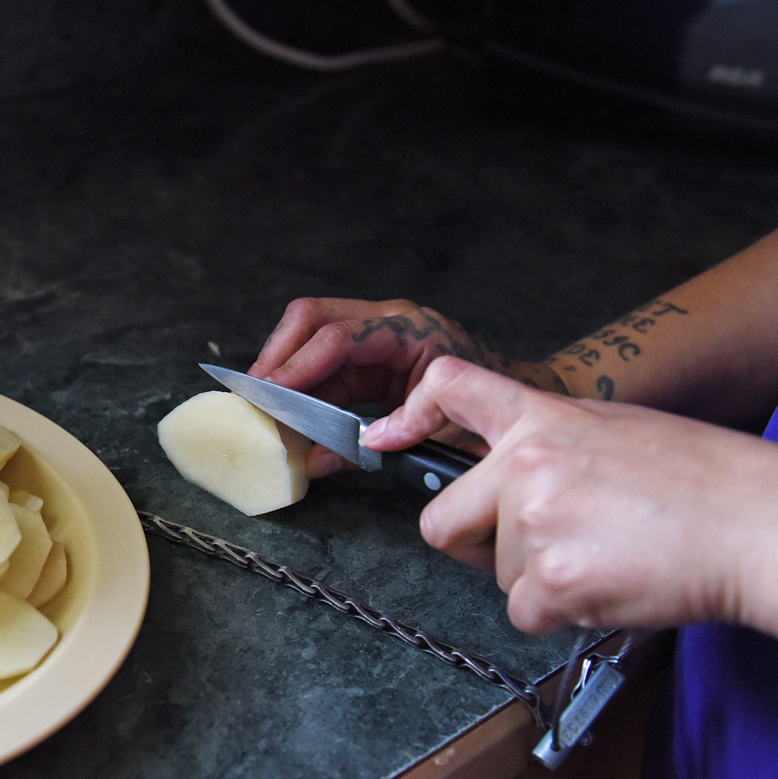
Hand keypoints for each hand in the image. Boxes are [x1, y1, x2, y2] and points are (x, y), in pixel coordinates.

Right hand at [248, 298, 554, 476]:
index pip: (337, 337)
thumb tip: (315, 460)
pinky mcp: (373, 356)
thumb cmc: (493, 413)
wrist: (524, 405)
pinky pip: (326, 363)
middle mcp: (388, 323)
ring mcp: (379, 335)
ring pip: (311, 335)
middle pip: (312, 317)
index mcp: (409, 331)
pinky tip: (290, 412)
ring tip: (263, 403)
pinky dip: (304, 387)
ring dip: (285, 369)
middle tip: (253, 391)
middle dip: (278, 353)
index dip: (298, 366)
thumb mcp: (436, 429)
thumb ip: (374, 444)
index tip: (269, 392)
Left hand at [361, 356, 772, 634]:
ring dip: (539, 581)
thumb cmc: (704, 480)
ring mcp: (532, 524)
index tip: (384, 437)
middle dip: (473, 545)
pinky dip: (561, 613)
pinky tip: (610, 584)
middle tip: (533, 548)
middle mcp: (523, 466)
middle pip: (441, 521)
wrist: (757, 525)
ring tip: (608, 556)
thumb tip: (514, 477)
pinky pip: (525, 613)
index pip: (449, 388)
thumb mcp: (617, 430)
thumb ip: (551, 445)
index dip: (408, 415)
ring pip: (497, 575)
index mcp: (541, 419)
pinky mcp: (547, 583)